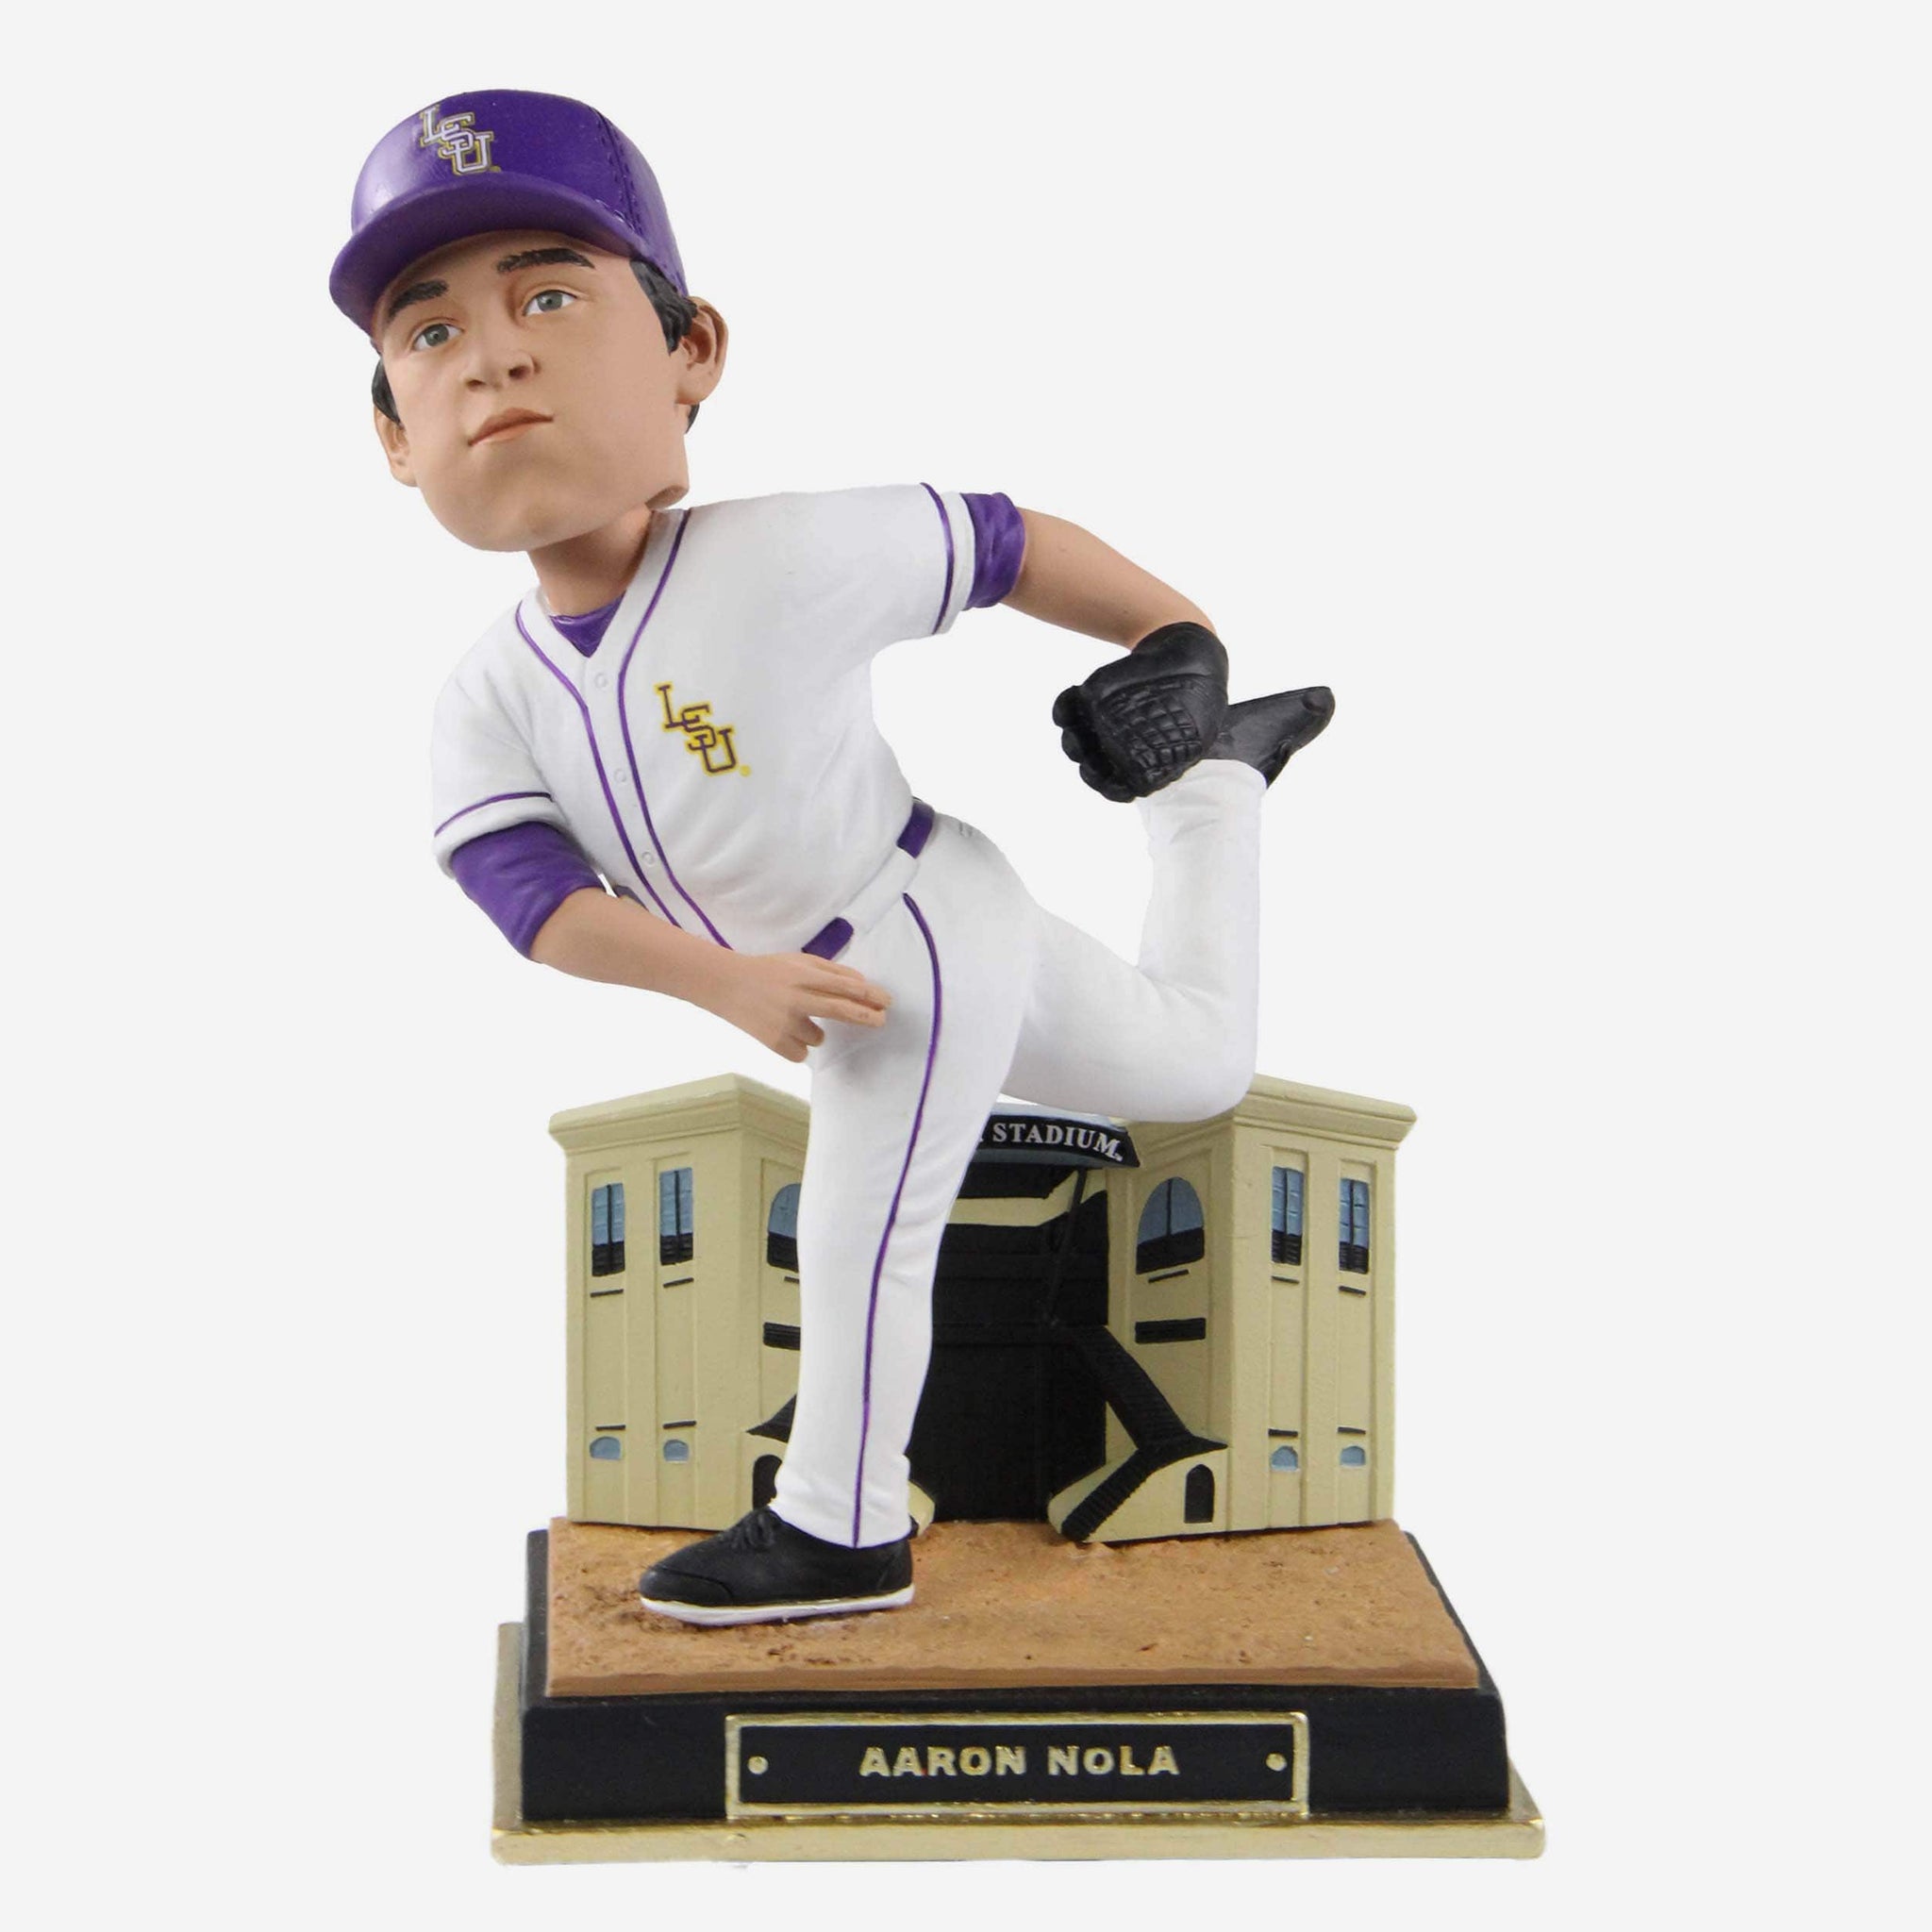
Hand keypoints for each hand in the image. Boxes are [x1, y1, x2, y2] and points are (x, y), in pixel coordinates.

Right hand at [707, 951, 893, 1061]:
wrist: (725, 985)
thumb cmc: (768, 971)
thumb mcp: (798, 961)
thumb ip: (830, 971)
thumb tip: (862, 983)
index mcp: (802, 975)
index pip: (845, 985)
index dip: (870, 994)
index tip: (887, 1001)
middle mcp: (795, 998)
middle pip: (841, 1010)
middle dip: (866, 1017)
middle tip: (881, 1021)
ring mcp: (783, 1022)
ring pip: (819, 1038)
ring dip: (816, 1031)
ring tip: (795, 1018)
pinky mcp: (773, 1042)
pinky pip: (802, 1052)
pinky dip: (799, 1044)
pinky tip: (784, 1031)